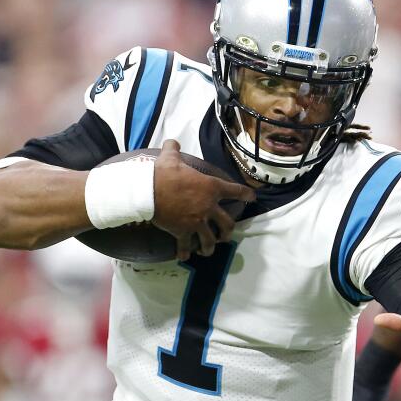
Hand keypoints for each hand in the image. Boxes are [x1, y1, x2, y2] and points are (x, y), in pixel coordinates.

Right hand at [152, 140, 255, 258]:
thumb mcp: (170, 158)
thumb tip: (171, 142)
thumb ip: (174, 150)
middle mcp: (208, 207)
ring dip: (210, 247)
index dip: (245, 195)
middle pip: (227, 224)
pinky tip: (184, 257)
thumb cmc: (163, 173)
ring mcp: (197, 222)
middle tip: (225, 235)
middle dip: (228, 232)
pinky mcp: (183, 232)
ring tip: (207, 250)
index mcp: (211, 187)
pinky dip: (184, 253)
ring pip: (210, 240)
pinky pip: (186, 246)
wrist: (148, 191)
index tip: (252, 198)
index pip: (235, 191)